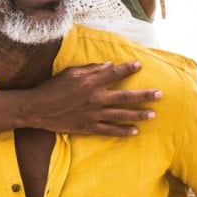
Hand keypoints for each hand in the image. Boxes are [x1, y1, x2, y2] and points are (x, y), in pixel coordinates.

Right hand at [25, 61, 159, 136]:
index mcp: (90, 81)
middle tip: (160, 94)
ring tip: (153, 114)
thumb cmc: (53, 87)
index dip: (128, 68)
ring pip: (121, 115)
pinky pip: (109, 131)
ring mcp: (92, 114)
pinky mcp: (88, 127)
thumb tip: (110, 65)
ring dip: (138, 114)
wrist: (36, 108)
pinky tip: (135, 131)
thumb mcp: (71, 72)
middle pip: (124, 96)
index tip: (140, 65)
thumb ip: (91, 68)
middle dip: (144, 95)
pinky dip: (123, 131)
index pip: (114, 73)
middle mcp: (94, 98)